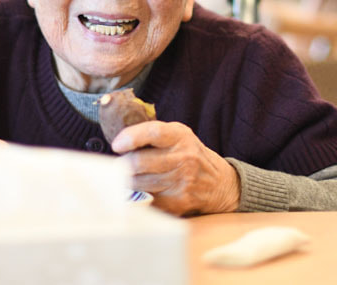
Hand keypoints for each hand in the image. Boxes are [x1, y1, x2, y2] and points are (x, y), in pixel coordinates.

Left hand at [111, 121, 240, 215]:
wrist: (219, 183)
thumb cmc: (190, 154)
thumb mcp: (178, 135)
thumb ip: (152, 134)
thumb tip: (120, 140)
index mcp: (180, 137)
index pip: (153, 133)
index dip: (131, 137)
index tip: (117, 145)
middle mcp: (183, 159)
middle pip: (139, 162)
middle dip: (123, 164)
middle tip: (121, 164)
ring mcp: (181, 182)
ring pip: (139, 183)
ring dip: (128, 180)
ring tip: (132, 176)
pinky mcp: (178, 202)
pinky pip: (147, 200)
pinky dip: (139, 196)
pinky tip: (142, 190)